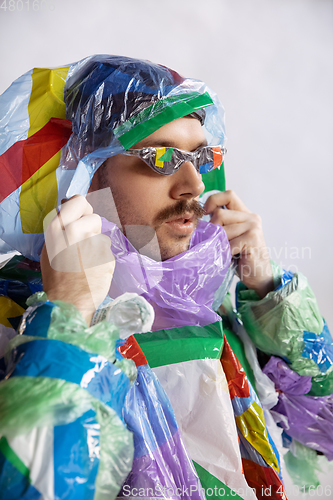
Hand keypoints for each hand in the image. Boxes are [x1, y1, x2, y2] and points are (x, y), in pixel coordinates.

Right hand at [41, 195, 114, 324]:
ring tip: (86, 261)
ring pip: (101, 236)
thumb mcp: (49, 248)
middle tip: (83, 243)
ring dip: (96, 245)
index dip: (81, 209)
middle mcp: (77, 233)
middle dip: (91, 228)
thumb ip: (59, 226)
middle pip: (94, 217)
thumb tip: (68, 203)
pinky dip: (102, 259)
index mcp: (58, 229)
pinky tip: (93, 270)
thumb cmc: (56, 277)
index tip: (80, 216)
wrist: (69, 303)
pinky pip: (107, 252)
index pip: (79, 201)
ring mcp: (94, 244)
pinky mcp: (108, 257)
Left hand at [204, 190, 273, 297]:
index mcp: (245, 213)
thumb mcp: (231, 236)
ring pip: (222, 230)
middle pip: (219, 214)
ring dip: (219, 244)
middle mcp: (251, 217)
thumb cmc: (241, 257)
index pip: (228, 195)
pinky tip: (230, 258)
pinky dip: (224, 253)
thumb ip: (221, 225)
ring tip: (225, 252)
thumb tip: (199, 219)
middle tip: (218, 244)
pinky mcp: (252, 239)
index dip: (213, 200)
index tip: (206, 213)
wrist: (259, 276)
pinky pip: (227, 243)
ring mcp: (253, 227)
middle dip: (213, 231)